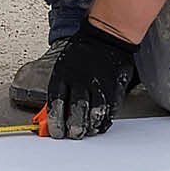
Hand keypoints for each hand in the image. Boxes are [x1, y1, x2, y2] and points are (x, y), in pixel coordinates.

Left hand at [46, 21, 136, 139]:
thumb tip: (56, 112)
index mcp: (63, 76)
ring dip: (90, 125)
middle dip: (74, 127)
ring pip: (94, 112)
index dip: (56, 122)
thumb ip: (61, 88)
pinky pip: (110, 109)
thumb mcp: (64, 66)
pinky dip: (105, 119)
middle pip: (76, 111)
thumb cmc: (83, 53)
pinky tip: (100, 123)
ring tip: (88, 130)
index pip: (57, 105)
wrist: (106, 36)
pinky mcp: (113, 87)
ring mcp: (98, 84)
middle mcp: (80, 81)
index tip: (57, 132)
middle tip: (74, 134)